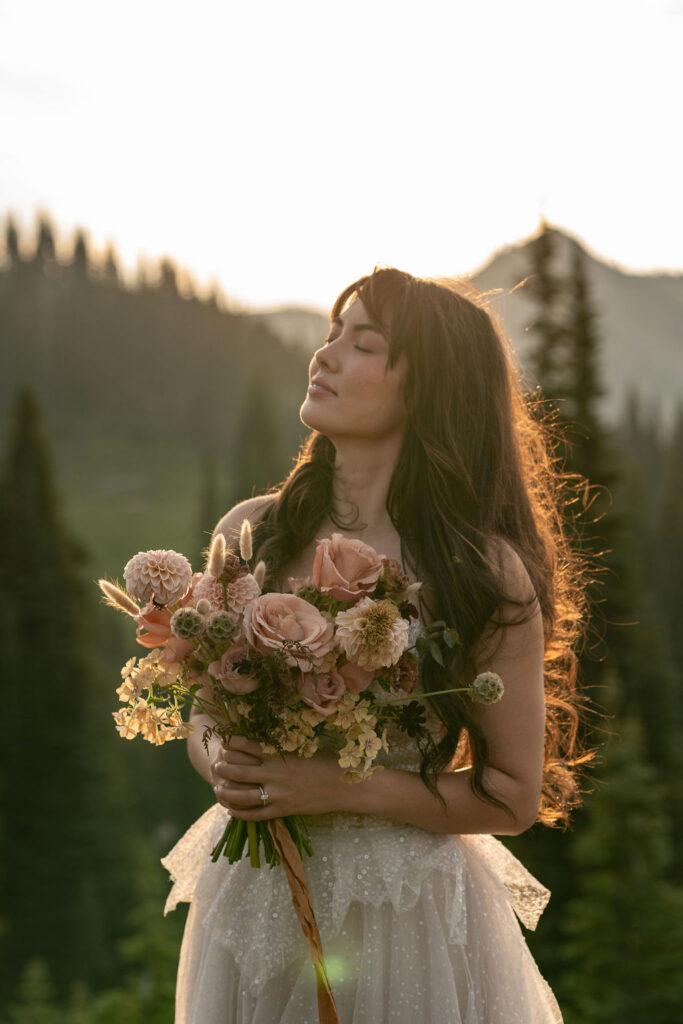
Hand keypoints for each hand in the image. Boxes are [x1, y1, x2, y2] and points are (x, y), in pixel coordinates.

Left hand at [211, 735, 348, 819]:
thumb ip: (282, 747)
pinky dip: (240, 813)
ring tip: (217, 789)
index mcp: (281, 754)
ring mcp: (278, 794)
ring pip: (242, 795)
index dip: (232, 743)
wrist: (346, 786)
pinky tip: (232, 810)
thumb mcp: (303, 749)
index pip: (247, 746)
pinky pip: (255, 815)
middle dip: (223, 767)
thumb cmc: (327, 762)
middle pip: (238, 770)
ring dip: (226, 792)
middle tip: (216, 765)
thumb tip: (264, 741)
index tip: (225, 741)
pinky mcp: (283, 811)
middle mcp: (275, 774)